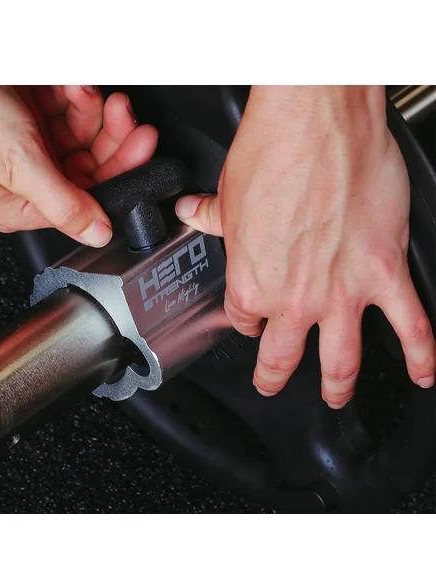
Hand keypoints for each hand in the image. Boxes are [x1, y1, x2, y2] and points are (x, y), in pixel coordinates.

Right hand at [0, 85, 157, 244]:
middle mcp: (30, 181)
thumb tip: (99, 235)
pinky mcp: (27, 118)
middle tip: (123, 112)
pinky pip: (66, 112)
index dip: (122, 171)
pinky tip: (66, 86)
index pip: (90, 198)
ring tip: (81, 91)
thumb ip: (64, 203)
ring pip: (83, 135)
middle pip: (92, 165)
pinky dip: (73, 97)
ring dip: (91, 110)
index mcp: (23, 206)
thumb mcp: (17, 165)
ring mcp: (29, 147)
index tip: (143, 144)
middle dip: (112, 136)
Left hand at [176, 85, 435, 407]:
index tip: (250, 318)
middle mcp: (293, 298)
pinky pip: (410, 326)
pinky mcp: (385, 273)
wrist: (316, 122)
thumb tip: (191, 212)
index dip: (244, 320)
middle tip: (272, 383)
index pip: (243, 319)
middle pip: (281, 355)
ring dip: (337, 385)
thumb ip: (209, 216)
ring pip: (340, 360)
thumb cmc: (272, 155)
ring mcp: (342, 292)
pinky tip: (421, 372)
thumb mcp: (227, 195)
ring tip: (335, 397)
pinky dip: (419, 355)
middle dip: (273, 375)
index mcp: (250, 283)